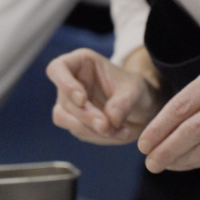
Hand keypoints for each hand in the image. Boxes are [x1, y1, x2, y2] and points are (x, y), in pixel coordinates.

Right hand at [47, 48, 161, 144]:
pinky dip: (98, 136)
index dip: (65, 84)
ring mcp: (70, 103)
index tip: (83, 99)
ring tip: (117, 131)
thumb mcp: (136, 90)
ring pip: (63, 118)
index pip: (57, 69)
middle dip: (85, 115)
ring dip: (88, 128)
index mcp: (80, 63)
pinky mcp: (75, 122)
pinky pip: (79, 131)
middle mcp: (70, 82)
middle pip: (64, 100)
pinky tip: (118, 133)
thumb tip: (110, 119)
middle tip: (106, 126)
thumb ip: (123, 102)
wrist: (142, 107)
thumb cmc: (136, 89)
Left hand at [137, 60, 199, 172]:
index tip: (143, 143)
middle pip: (194, 128)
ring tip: (163, 164)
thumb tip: (158, 130)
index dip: (159, 127)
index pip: (182, 104)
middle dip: (167, 148)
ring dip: (182, 158)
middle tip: (149, 162)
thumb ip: (194, 100)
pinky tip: (185, 163)